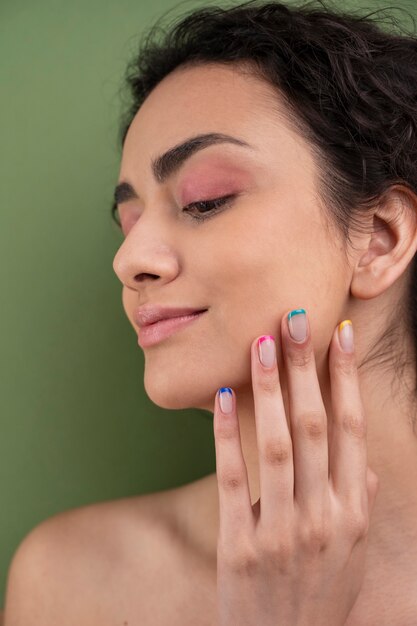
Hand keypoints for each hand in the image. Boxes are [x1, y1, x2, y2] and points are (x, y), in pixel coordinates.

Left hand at [213, 309, 378, 625]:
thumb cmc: (320, 596)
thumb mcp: (352, 554)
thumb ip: (359, 504)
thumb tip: (363, 462)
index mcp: (351, 511)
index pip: (351, 428)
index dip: (347, 378)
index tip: (341, 334)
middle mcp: (322, 515)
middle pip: (314, 424)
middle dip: (306, 366)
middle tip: (294, 318)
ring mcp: (281, 529)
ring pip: (276, 443)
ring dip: (269, 389)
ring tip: (260, 343)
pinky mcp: (239, 544)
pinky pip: (231, 479)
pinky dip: (227, 436)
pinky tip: (222, 398)